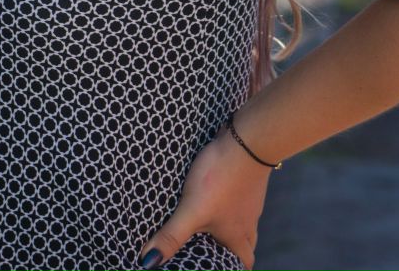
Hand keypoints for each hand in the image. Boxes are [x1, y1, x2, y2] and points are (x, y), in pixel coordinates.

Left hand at [138, 130, 272, 269]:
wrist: (246, 140)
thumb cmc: (221, 178)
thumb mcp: (192, 209)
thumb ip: (172, 235)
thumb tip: (148, 262)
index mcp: (237, 235)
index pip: (244, 262)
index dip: (236, 268)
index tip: (226, 268)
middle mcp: (247, 220)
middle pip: (246, 243)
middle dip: (233, 249)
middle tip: (217, 249)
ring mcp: (249, 198)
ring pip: (244, 219)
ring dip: (231, 223)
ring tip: (212, 221)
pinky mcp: (246, 177)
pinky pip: (239, 196)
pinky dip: (229, 199)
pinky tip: (215, 189)